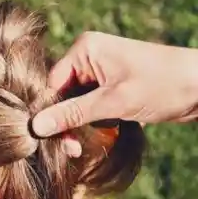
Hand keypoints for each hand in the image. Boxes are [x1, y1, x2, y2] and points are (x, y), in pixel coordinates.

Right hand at [32, 32, 197, 139]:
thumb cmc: (163, 84)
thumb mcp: (114, 102)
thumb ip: (73, 114)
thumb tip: (36, 127)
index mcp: (85, 49)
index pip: (52, 83)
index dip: (49, 111)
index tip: (48, 138)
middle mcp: (88, 57)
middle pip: (62, 94)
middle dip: (66, 121)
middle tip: (72, 149)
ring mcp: (100, 70)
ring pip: (75, 102)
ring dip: (80, 123)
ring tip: (85, 144)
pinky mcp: (110, 84)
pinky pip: (90, 104)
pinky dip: (93, 120)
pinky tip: (105, 129)